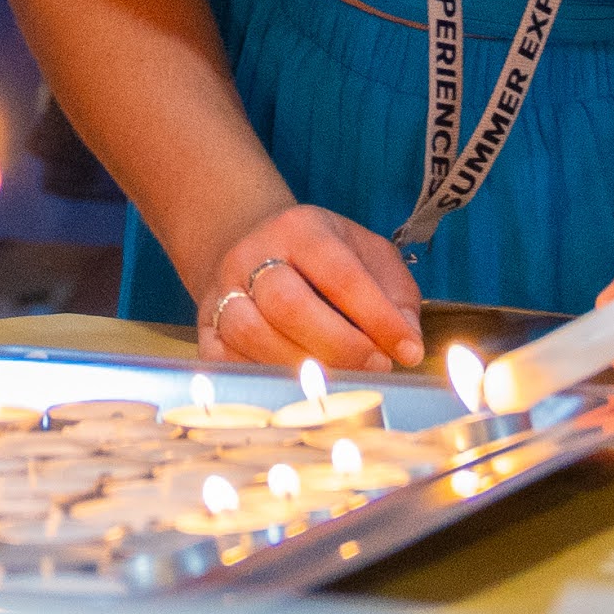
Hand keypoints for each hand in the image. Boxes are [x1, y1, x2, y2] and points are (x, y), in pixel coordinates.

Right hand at [196, 202, 426, 371]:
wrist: (250, 246)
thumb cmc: (323, 258)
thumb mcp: (366, 254)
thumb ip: (395, 294)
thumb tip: (406, 342)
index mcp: (300, 228)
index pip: (340, 275)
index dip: (377, 318)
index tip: (408, 351)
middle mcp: (253, 255)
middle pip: (288, 304)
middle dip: (340, 345)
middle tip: (377, 367)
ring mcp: (223, 291)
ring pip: (251, 335)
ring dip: (302, 367)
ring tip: (341, 379)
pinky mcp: (205, 327)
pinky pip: (226, 361)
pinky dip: (266, 379)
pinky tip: (299, 385)